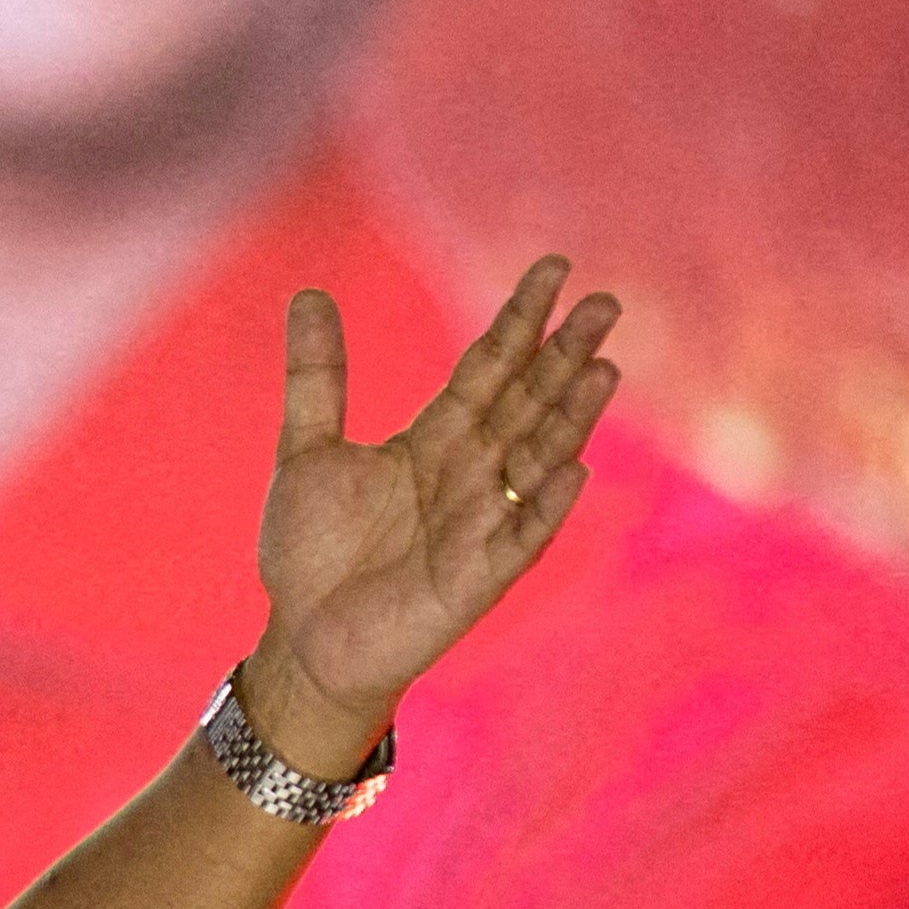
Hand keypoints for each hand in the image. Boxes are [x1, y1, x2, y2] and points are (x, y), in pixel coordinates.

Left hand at [251, 256, 620, 760]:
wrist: (305, 640)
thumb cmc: (313, 552)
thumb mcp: (307, 451)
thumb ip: (317, 377)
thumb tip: (310, 291)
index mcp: (434, 441)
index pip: (488, 369)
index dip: (519, 322)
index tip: (552, 268)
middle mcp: (468, 474)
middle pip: (525, 403)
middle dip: (563, 355)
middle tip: (604, 302)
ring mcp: (479, 523)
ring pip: (536, 459)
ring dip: (571, 418)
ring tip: (602, 368)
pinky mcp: (476, 576)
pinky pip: (520, 535)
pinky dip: (545, 503)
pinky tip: (574, 468)